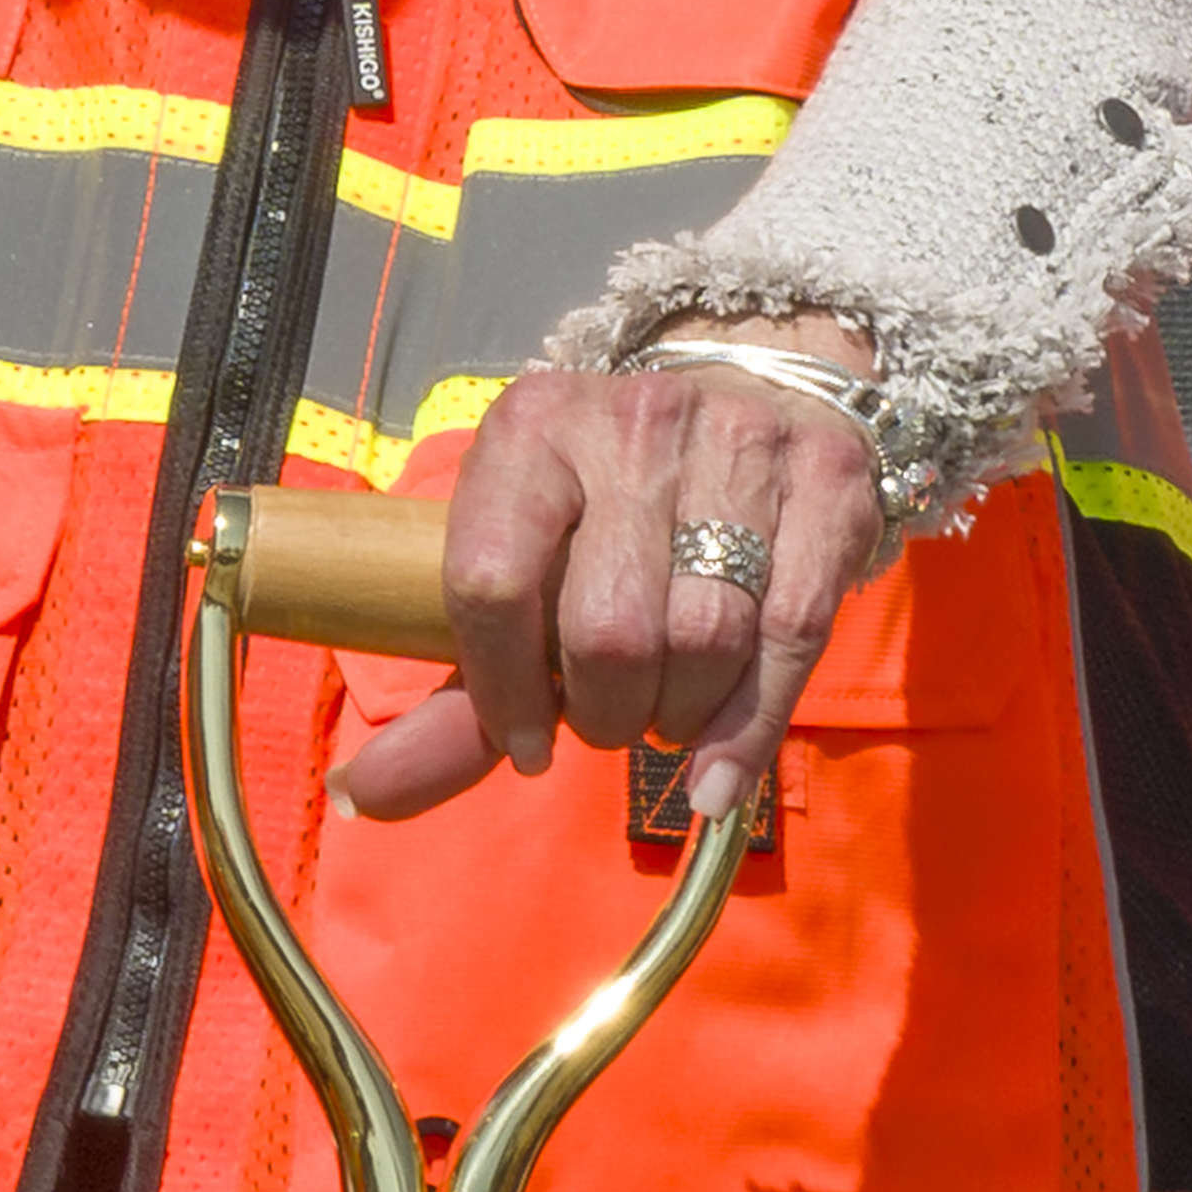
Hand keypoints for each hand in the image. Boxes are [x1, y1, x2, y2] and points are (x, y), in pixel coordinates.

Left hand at [328, 318, 892, 826]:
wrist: (749, 393)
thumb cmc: (608, 512)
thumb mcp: (520, 569)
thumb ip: (454, 696)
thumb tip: (364, 797)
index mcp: (529, 427)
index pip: (493, 580)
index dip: (503, 689)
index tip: (522, 743)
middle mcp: (631, 422)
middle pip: (608, 626)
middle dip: (603, 712)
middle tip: (606, 720)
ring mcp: (737, 442)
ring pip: (704, 636)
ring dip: (676, 716)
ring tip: (662, 713)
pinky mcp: (826, 482)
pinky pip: (791, 636)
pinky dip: (750, 727)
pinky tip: (716, 771)